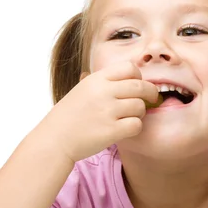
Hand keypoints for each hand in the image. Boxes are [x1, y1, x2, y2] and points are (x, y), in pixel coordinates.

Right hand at [40, 62, 159, 161]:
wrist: (55, 139)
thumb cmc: (70, 116)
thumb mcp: (82, 89)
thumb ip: (103, 82)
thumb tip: (129, 75)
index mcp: (96, 79)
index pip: (129, 68)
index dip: (139, 76)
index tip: (138, 85)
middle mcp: (103, 92)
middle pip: (140, 86)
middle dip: (150, 93)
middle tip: (152, 99)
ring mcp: (107, 111)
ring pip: (140, 106)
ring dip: (140, 112)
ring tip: (130, 117)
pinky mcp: (111, 131)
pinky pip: (136, 125)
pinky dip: (135, 127)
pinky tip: (126, 129)